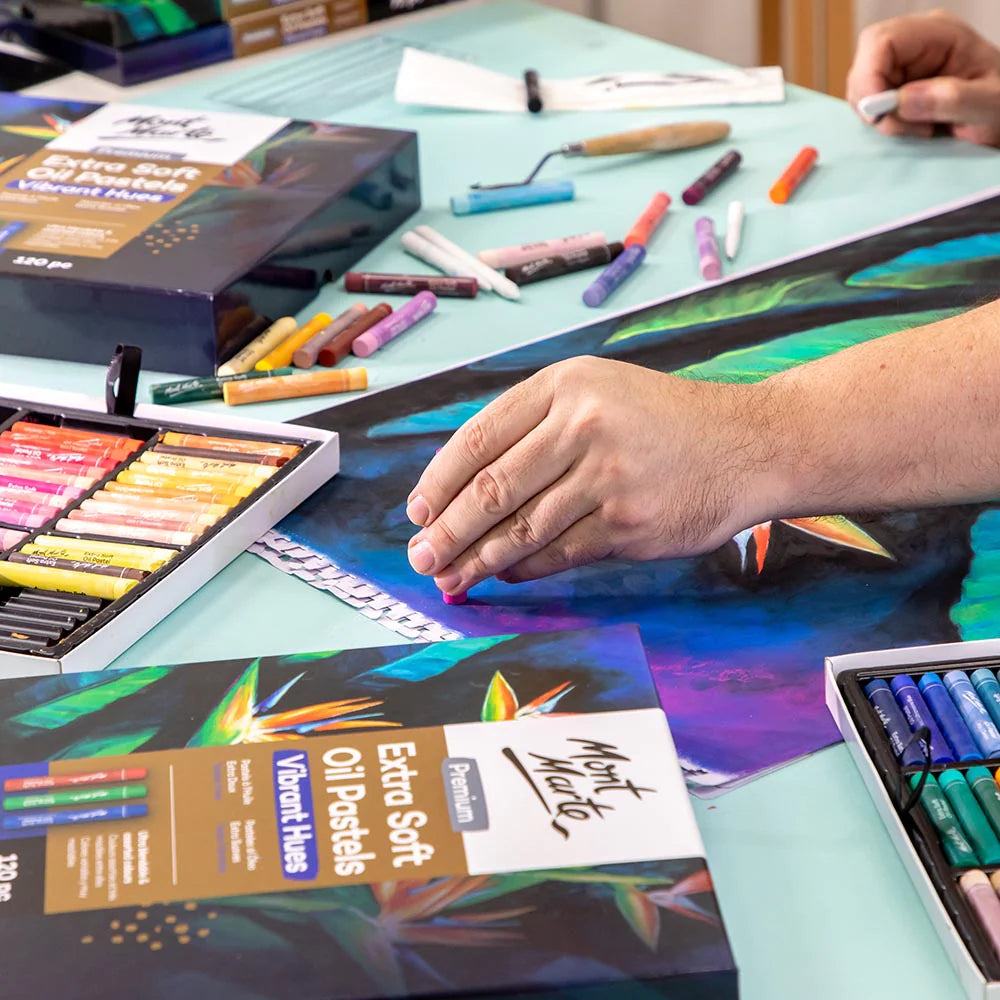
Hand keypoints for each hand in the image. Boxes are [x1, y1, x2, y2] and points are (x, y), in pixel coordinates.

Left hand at [404, 356, 778, 593]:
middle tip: (421, 557)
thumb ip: (536, 429)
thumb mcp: (599, 393)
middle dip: (448, 530)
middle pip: (493, 488)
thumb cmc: (663, 422)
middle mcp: (584, 425)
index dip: (439, 480)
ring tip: (449, 578)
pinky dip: (526, 568)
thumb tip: (464, 492)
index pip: (480, 437)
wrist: (749, 444)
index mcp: (566, 385)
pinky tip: (505, 576)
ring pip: (523, 528)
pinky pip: (560, 553)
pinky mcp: (631, 524)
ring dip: (479, 559)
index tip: (417, 511)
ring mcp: (609, 476)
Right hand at [847, 11, 999, 146]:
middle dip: (871, 102)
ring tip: (916, 128)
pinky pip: (868, 105)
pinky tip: (908, 127)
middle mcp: (914, 45)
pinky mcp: (893, 89)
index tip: (877, 114)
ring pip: (862, 89)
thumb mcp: (989, 104)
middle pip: (864, 65)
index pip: (882, 41)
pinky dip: (880, 123)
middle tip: (902, 126)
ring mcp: (901, 67)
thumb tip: (901, 100)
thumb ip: (952, 99)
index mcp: (939, 33)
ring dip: (878, 117)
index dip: (868, 76)